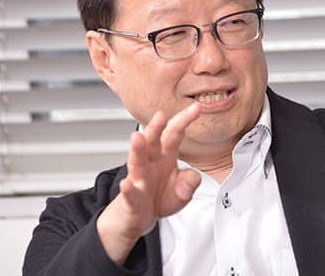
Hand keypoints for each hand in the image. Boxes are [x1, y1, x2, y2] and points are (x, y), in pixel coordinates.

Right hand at [96, 103, 201, 264]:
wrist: (138, 217)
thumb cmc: (160, 197)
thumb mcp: (182, 191)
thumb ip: (190, 182)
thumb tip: (192, 177)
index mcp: (165, 156)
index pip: (174, 134)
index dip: (184, 121)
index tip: (196, 108)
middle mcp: (150, 163)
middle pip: (152, 142)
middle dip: (156, 128)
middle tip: (160, 115)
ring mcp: (139, 180)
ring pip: (137, 162)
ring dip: (137, 149)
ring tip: (137, 138)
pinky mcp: (132, 200)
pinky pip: (130, 194)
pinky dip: (129, 189)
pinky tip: (128, 184)